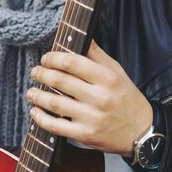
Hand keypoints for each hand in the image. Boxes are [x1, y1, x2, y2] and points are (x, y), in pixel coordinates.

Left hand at [27, 40, 151, 156]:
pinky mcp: (85, 135)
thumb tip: (82, 35)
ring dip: (37, 95)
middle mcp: (99, 97)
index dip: (53, 58)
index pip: (72, 62)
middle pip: (60, 81)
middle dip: (42, 74)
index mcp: (107, 78)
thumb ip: (97, 54)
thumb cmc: (126, 98)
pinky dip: (40, 118)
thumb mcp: (117, 71)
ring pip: (54, 103)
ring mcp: (91, 117)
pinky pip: (56, 126)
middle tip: (35, 72)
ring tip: (31, 91)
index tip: (45, 58)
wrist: (141, 131)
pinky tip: (35, 111)